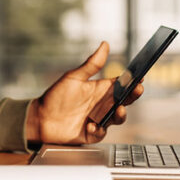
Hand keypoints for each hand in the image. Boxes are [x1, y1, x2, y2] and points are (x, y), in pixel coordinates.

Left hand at [26, 41, 143, 144]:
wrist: (40, 118)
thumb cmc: (56, 96)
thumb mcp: (74, 77)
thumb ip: (92, 64)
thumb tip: (105, 44)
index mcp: (100, 90)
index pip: (121, 84)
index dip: (132, 81)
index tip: (140, 77)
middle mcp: (102, 105)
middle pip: (124, 100)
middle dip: (133, 95)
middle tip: (137, 90)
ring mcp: (98, 119)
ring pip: (117, 118)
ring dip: (120, 114)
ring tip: (119, 109)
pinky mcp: (92, 134)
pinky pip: (101, 133)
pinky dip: (98, 130)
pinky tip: (91, 126)